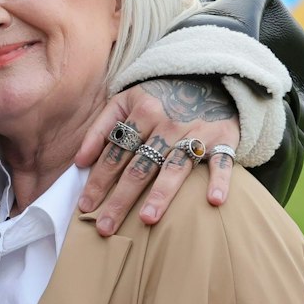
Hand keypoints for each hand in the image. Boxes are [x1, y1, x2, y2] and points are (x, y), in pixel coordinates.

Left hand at [75, 77, 239, 236]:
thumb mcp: (126, 100)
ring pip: (175, 168)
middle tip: (105, 228)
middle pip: (140, 167)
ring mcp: (196, 132)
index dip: (98, 181)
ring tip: (147, 219)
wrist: (209, 75)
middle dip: (120, 199)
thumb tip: (79, 162)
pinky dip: (219, 180)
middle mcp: (168, 124)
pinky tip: (214, 201)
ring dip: (161, 194)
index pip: (115, 153)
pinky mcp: (223, 138)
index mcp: (142, 113)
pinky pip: (222, 162)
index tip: (85, 208)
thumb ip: (100, 128)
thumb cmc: (161, 96)